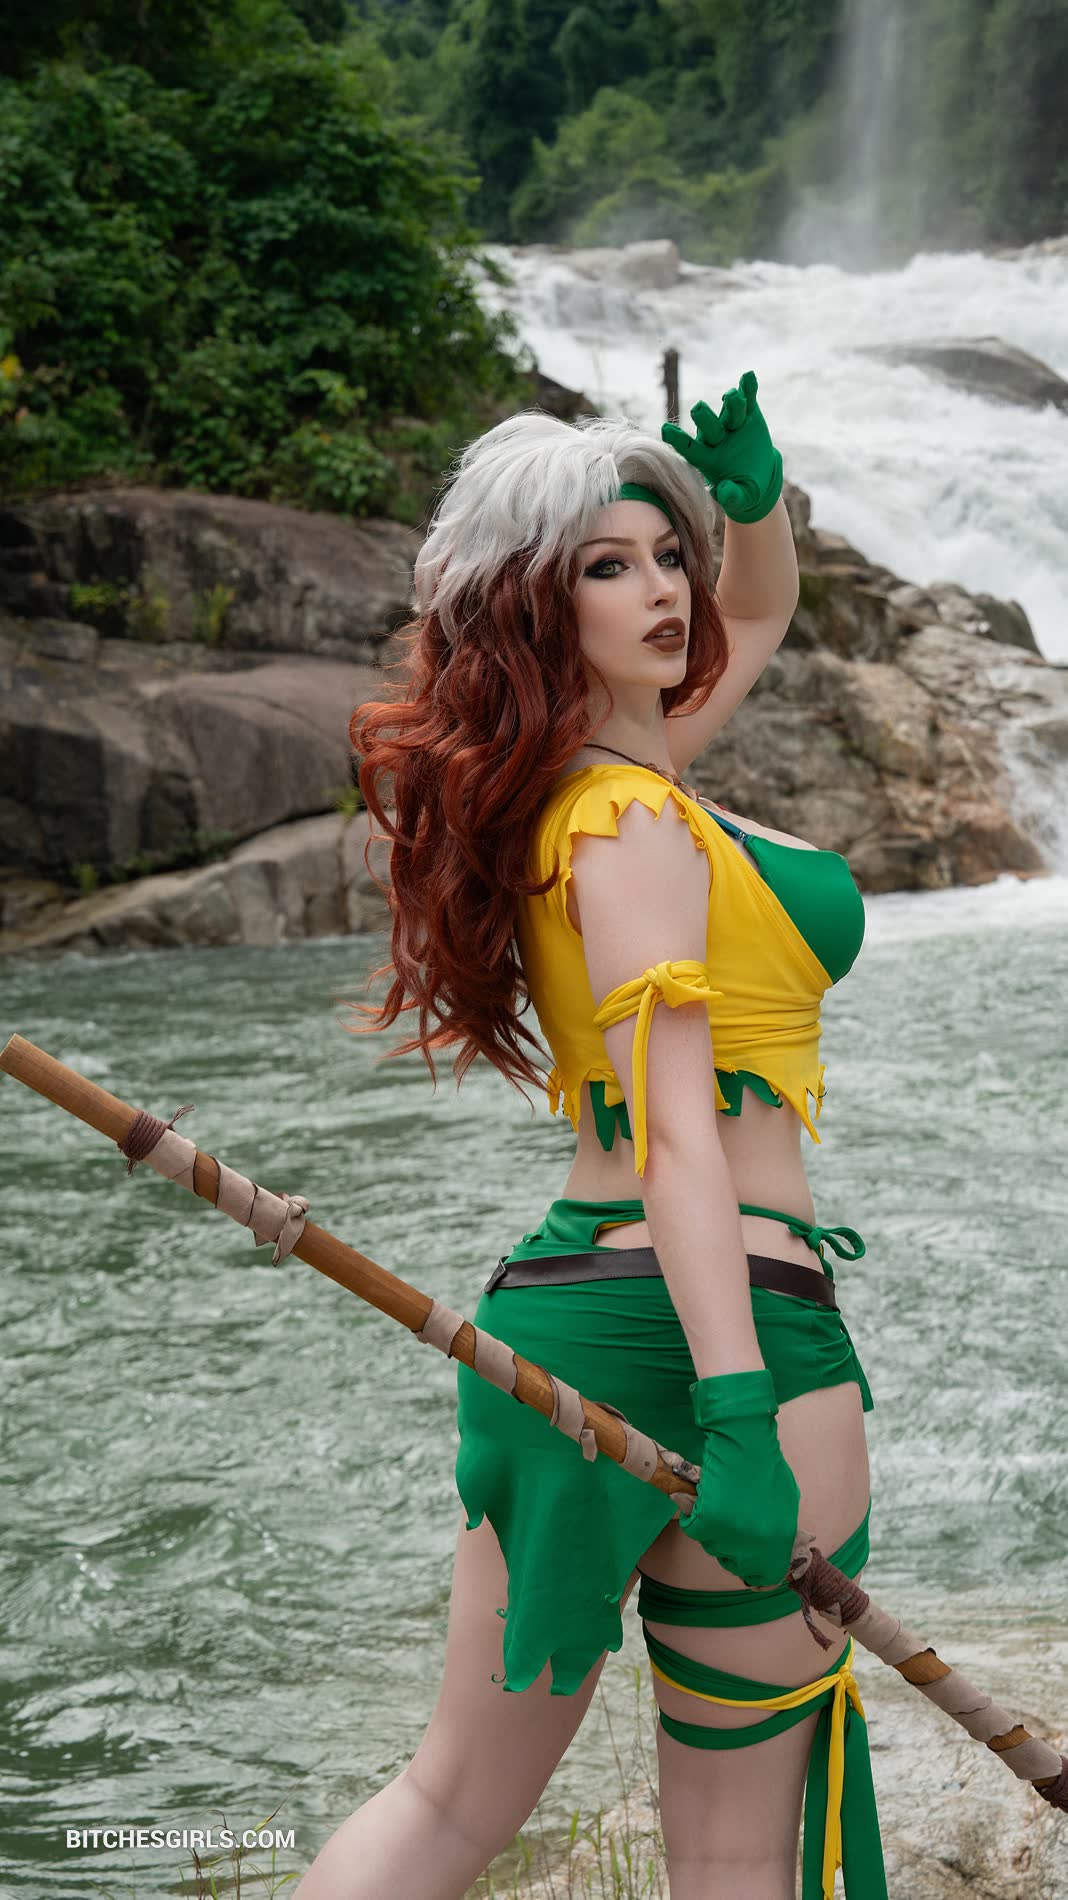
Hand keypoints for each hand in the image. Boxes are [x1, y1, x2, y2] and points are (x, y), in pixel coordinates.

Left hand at [661, 370, 783, 523]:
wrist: (760, 476)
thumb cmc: (743, 491)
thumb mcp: (740, 498)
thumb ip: (731, 496)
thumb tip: (723, 491)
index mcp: (708, 459)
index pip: (689, 449)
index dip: (678, 440)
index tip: (665, 430)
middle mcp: (716, 438)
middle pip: (709, 426)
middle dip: (704, 418)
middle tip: (699, 409)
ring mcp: (732, 425)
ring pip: (729, 411)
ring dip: (731, 404)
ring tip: (732, 397)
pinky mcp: (749, 415)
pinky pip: (748, 399)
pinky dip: (748, 388)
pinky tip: (748, 376)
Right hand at [677, 1368, 800, 1587]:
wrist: (744, 1440)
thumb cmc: (765, 1465)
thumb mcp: (785, 1503)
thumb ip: (778, 1531)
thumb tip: (768, 1551)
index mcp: (780, 1538)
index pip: (766, 1574)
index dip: (755, 1571)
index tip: (746, 1564)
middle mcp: (757, 1542)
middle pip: (735, 1563)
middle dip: (730, 1547)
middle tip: (728, 1522)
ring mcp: (731, 1534)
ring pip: (712, 1545)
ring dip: (713, 1528)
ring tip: (721, 1501)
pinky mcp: (708, 1521)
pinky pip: (694, 1527)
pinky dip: (694, 1513)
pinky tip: (706, 1495)